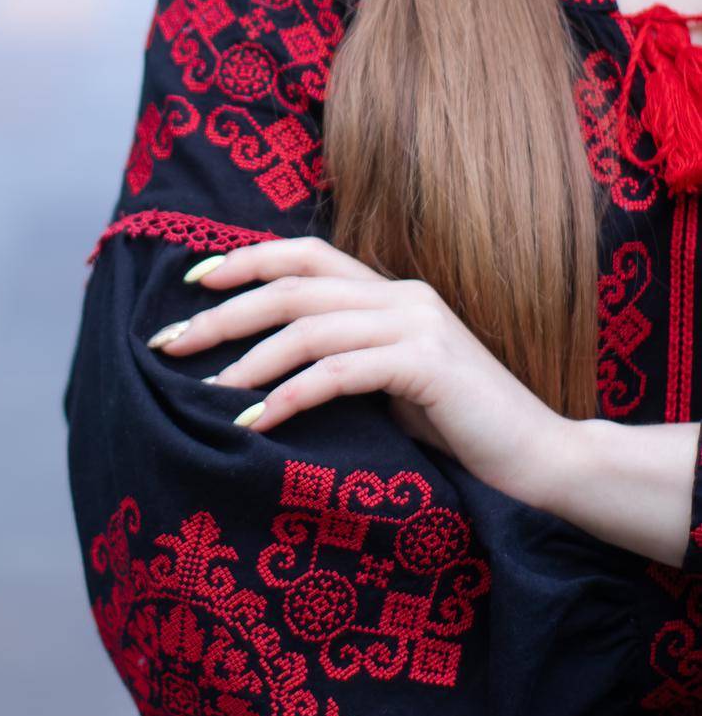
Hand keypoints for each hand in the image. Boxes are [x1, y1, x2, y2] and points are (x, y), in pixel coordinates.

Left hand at [146, 235, 570, 506]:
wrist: (542, 461)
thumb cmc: (462, 430)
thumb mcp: (393, 382)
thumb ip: (348, 358)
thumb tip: (266, 365)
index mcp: (392, 291)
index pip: (305, 255)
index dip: (246, 259)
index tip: (191, 282)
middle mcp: (402, 295)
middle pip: (292, 286)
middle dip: (224, 312)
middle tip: (172, 343)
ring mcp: (417, 325)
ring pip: (308, 325)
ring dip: (249, 359)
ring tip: (207, 393)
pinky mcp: (427, 364)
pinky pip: (339, 371)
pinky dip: (291, 394)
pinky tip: (257, 421)